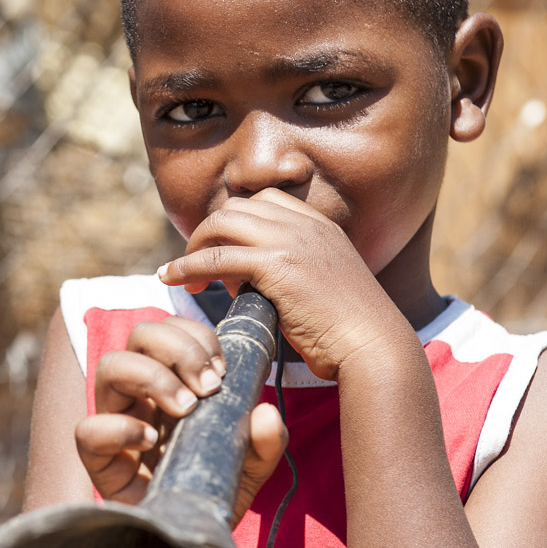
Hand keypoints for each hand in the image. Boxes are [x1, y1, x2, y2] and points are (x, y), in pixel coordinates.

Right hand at [73, 316, 286, 524]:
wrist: (195, 539)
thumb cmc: (215, 490)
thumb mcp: (253, 464)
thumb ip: (266, 440)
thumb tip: (266, 413)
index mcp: (172, 383)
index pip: (172, 331)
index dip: (196, 335)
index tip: (223, 369)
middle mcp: (140, 396)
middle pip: (139, 335)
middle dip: (177, 348)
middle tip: (207, 386)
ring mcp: (117, 424)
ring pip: (109, 366)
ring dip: (152, 376)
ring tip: (185, 408)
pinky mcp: (101, 463)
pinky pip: (88, 430)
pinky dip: (120, 428)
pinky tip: (151, 442)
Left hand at [157, 188, 409, 380]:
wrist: (373, 347)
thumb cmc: (349, 332)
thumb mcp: (322, 286)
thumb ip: (291, 272)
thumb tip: (247, 282)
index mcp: (320, 225)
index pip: (265, 200)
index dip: (236, 222)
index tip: (221, 248)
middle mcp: (305, 224)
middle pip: (238, 207)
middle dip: (210, 232)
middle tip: (196, 264)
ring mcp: (291, 240)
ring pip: (222, 223)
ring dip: (195, 245)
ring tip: (181, 273)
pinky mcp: (276, 265)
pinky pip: (216, 257)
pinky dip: (187, 265)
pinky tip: (173, 278)